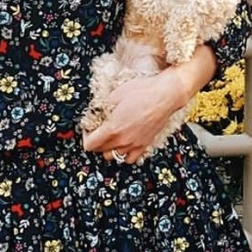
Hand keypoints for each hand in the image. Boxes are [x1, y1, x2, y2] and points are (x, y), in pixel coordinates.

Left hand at [82, 44, 217, 163]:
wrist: (165, 94)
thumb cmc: (142, 92)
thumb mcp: (115, 95)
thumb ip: (102, 107)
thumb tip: (95, 112)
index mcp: (112, 129)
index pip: (89, 144)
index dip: (86, 135)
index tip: (88, 127)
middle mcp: (123, 141)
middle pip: (100, 151)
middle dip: (96, 141)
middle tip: (98, 129)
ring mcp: (134, 145)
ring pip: (114, 156)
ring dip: (108, 148)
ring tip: (111, 137)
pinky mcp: (144, 145)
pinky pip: (130, 159)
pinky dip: (124, 154)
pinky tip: (124, 144)